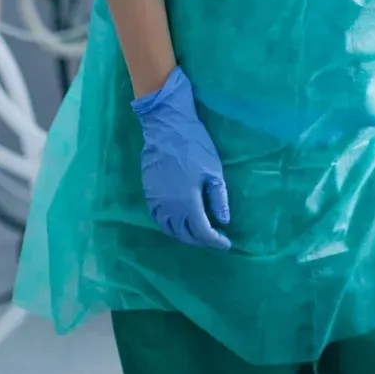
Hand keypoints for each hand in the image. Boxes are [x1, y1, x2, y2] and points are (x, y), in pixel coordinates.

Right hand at [131, 67, 230, 251]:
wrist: (167, 129)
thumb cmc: (195, 147)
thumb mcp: (214, 172)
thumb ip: (219, 199)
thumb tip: (224, 221)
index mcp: (188, 203)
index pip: (202, 232)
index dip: (215, 241)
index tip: (226, 244)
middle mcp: (169, 207)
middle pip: (184, 234)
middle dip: (201, 240)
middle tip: (214, 239)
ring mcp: (156, 201)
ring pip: (169, 229)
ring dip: (184, 235)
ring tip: (198, 232)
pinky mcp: (148, 194)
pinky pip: (158, 219)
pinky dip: (169, 226)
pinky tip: (179, 221)